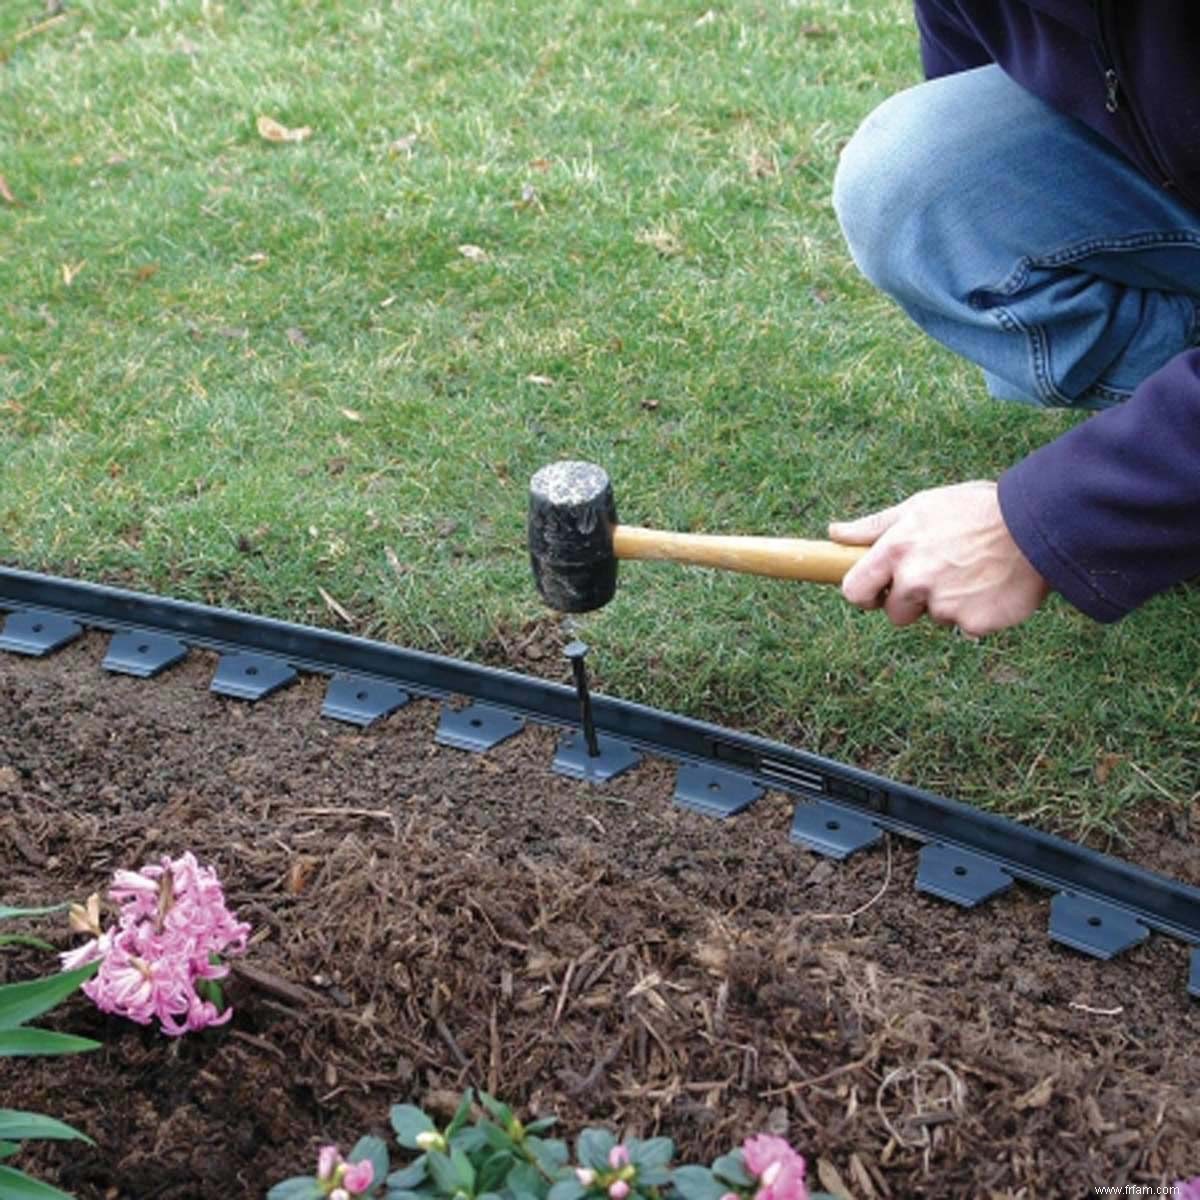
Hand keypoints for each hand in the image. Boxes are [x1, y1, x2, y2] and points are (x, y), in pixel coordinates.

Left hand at [828, 481, 1050, 635]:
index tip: (877, 591)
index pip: (854, 591)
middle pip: (895, 612)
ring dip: (947, 603)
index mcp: (896, 550)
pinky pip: (965, 627)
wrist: (1039, 524)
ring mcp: (944, 605)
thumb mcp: (921, 506)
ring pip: (933, 617)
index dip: (864, 594)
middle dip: (912, 598)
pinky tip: (992, 587)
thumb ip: (874, 527)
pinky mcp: (974, 624)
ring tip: (972, 572)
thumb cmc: (975, 510)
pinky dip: (976, 612)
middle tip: (943, 570)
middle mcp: (915, 580)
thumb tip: (833, 533)